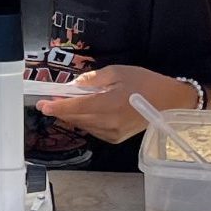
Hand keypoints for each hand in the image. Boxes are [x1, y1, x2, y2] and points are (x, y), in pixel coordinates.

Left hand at [34, 66, 189, 143]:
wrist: (168, 103)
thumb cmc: (145, 83)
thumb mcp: (119, 72)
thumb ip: (94, 79)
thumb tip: (76, 85)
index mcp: (108, 104)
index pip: (75, 107)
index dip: (57, 107)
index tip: (42, 105)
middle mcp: (107, 123)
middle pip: (76, 118)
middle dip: (61, 111)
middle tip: (50, 103)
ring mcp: (111, 133)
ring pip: (83, 125)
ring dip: (73, 116)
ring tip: (68, 104)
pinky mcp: (115, 139)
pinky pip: (93, 130)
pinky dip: (86, 121)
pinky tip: (86, 112)